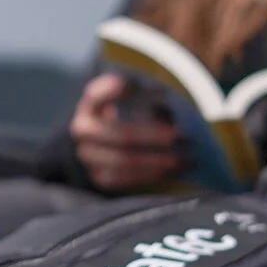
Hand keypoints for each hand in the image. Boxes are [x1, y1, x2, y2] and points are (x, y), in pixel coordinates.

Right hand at [71, 74, 184, 191]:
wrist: (113, 142)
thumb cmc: (133, 112)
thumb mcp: (136, 98)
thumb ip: (148, 96)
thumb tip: (172, 108)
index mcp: (90, 104)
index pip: (96, 95)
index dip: (112, 91)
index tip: (131, 86)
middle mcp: (82, 130)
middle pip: (119, 135)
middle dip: (152, 137)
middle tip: (180, 136)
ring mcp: (87, 156)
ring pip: (123, 161)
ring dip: (157, 162)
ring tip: (184, 159)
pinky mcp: (99, 177)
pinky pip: (125, 180)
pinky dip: (151, 176)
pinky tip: (173, 171)